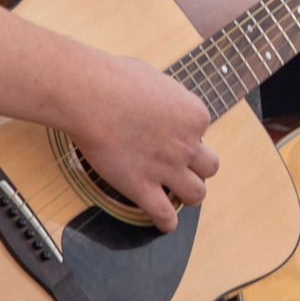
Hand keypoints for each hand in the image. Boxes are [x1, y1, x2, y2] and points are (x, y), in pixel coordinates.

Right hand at [67, 54, 218, 232]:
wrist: (90, 95)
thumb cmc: (115, 79)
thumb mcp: (154, 77)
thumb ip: (165, 96)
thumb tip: (158, 99)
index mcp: (195, 115)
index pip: (202, 132)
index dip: (186, 134)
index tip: (169, 134)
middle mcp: (188, 144)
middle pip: (209, 167)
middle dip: (197, 168)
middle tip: (181, 166)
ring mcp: (168, 168)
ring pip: (197, 194)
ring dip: (189, 195)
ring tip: (177, 194)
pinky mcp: (143, 187)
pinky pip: (164, 215)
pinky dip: (166, 222)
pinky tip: (163, 222)